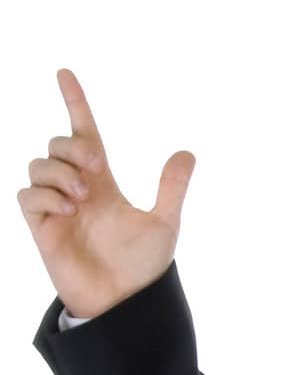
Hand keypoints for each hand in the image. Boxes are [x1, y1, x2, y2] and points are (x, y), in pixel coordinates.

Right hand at [17, 68, 195, 318]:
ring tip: (84, 196)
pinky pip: (28, 195)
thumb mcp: (164, 223)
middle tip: (97, 168)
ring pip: (38, 164)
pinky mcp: (43, 228)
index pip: (83, 132)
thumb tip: (187, 152)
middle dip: (73, 146)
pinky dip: (46, 194)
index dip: (74, 102)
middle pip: (57, 143)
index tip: (64, 73)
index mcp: (103, 182)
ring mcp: (57, 207)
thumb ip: (172, 188)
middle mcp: (77, 189)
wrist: (126, 302)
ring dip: (60, 171)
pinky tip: (68, 208)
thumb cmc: (143, 267)